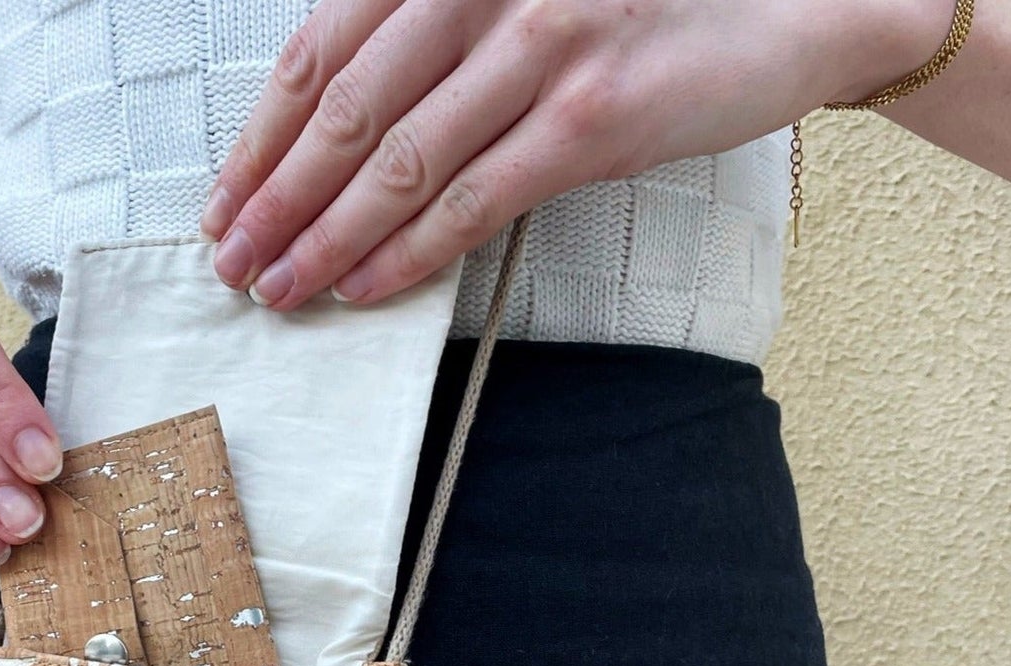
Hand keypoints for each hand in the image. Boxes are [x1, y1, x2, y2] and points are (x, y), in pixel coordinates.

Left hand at [200, 0, 952, 308]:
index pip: (323, 51)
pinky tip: (361, 291)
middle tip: (230, 264)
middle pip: (346, 110)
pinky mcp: (590, 117)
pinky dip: (407, 254)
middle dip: (275, 199)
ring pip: (401, 163)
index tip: (225, 201)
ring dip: (325, 238)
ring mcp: (539, 45)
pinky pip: (473, 202)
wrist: (786, 2)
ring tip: (278, 292)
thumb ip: (431, 35)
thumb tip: (335, 131)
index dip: (262, 137)